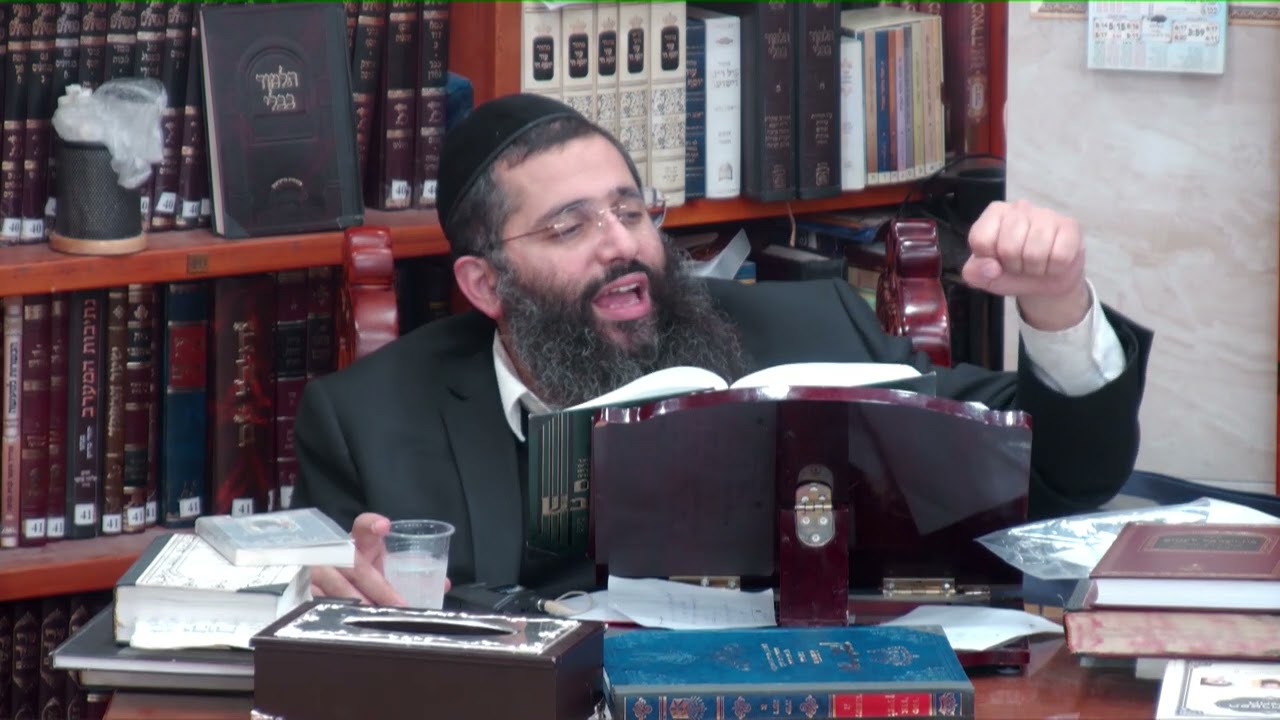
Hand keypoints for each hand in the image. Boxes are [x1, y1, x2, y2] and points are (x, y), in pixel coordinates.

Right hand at [309, 512, 449, 605]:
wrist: (317, 575)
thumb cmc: (358, 571)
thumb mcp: (380, 566)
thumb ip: (410, 571)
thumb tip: (443, 585)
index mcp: (357, 543)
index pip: (362, 526)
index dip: (371, 525)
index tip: (384, 527)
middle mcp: (335, 554)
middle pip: (356, 567)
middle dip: (379, 588)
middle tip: (399, 605)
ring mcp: (316, 572)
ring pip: (336, 587)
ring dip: (357, 603)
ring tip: (377, 619)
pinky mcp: (303, 590)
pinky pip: (316, 603)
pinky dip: (331, 615)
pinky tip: (344, 628)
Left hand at [962, 199, 1090, 331]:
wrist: (1046, 281)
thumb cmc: (1012, 272)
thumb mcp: (985, 276)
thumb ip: (975, 272)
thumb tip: (992, 267)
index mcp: (994, 214)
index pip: (981, 239)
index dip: (989, 260)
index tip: (997, 261)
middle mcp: (1019, 208)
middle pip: (1009, 247)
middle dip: (1014, 266)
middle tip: (1020, 264)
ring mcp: (1046, 214)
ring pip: (1035, 252)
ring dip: (1035, 268)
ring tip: (1036, 264)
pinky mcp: (1070, 226)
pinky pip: (1060, 256)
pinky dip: (1055, 268)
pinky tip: (1053, 261)